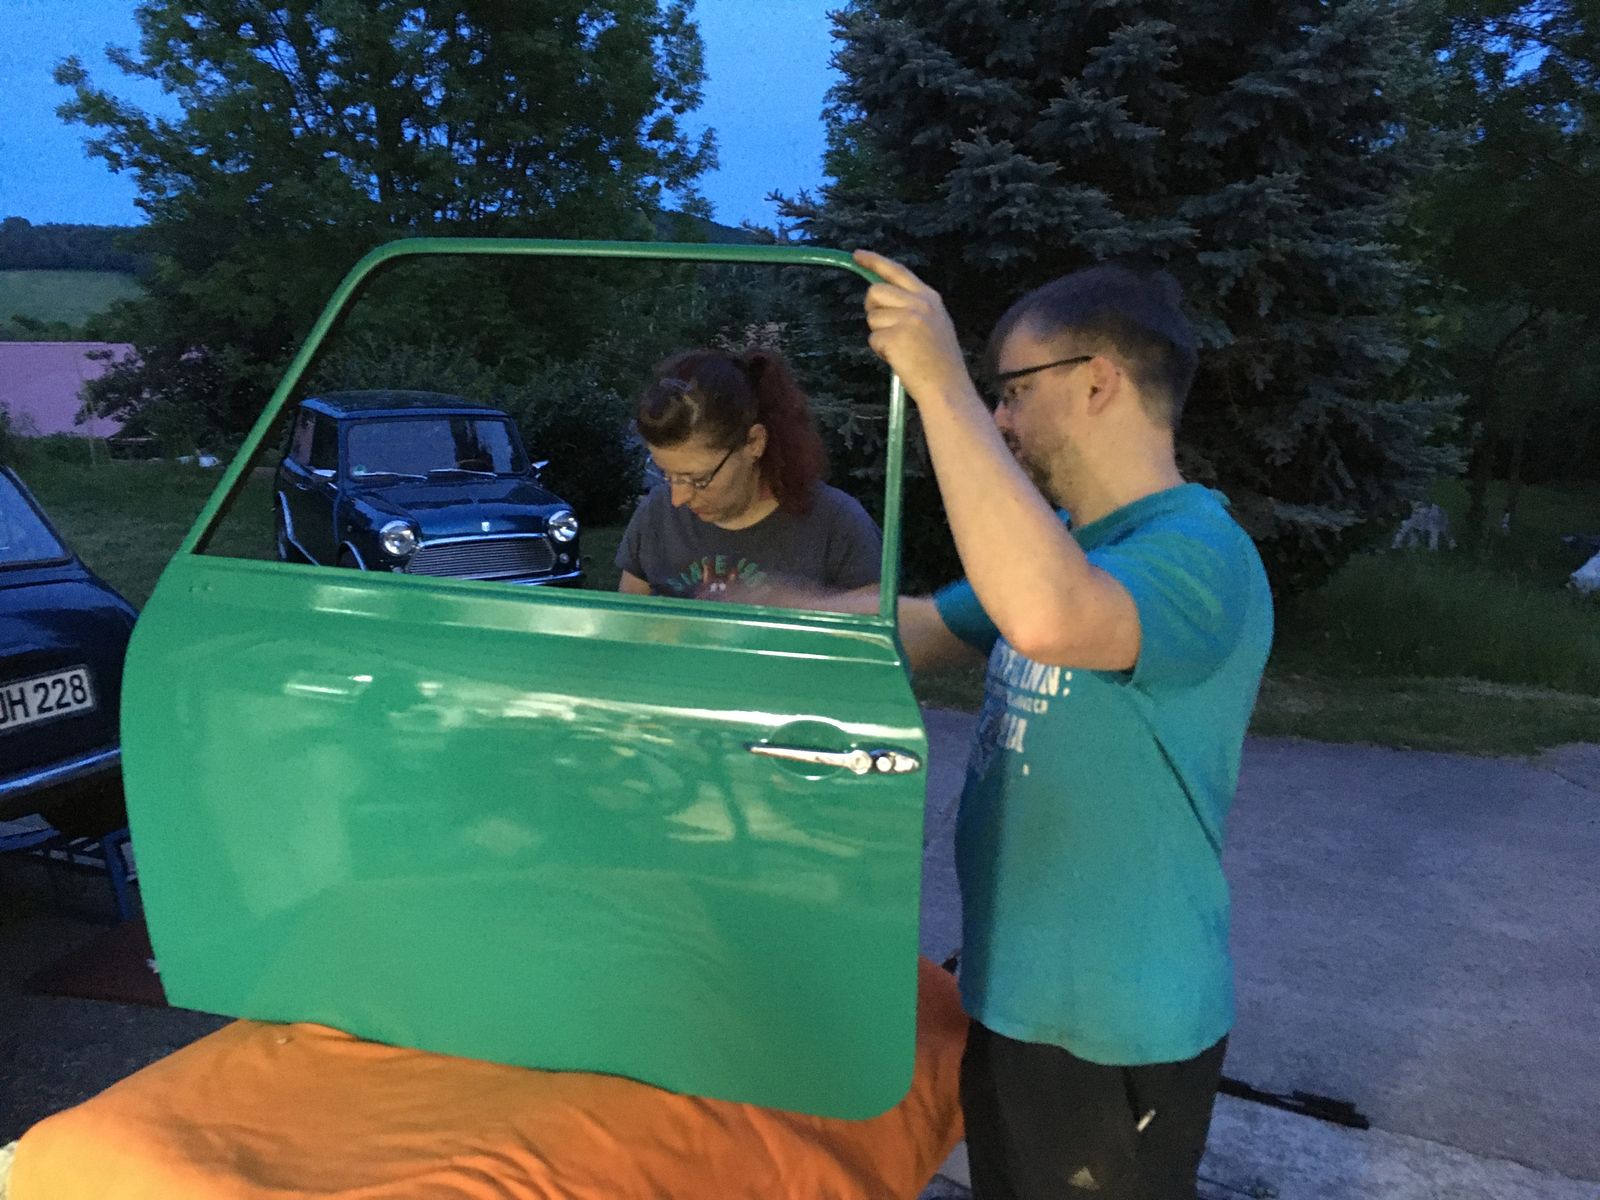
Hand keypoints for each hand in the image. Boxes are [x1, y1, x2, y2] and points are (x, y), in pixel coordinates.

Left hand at [853, 250, 974, 406]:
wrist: (946, 386)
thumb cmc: (939, 360)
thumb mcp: (934, 322)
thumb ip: (912, 305)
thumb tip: (880, 295)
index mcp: (929, 297)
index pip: (897, 271)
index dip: (875, 261)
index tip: (857, 255)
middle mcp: (919, 303)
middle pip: (876, 291)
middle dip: (873, 308)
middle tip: (885, 327)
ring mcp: (907, 319)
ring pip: (872, 317)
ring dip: (879, 334)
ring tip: (900, 348)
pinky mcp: (894, 336)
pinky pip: (873, 338)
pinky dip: (880, 350)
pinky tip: (899, 358)